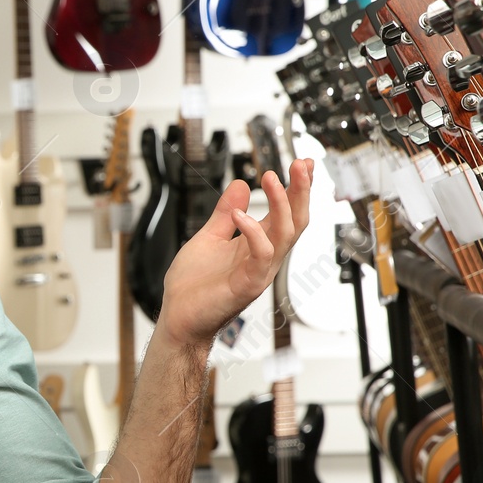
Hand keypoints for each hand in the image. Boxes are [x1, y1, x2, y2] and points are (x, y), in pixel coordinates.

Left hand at [157, 159, 312, 347]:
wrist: (178, 318)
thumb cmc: (193, 286)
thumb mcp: (208, 237)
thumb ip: (225, 213)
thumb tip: (239, 185)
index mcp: (257, 244)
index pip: (286, 213)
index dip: (297, 189)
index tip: (304, 164)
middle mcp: (264, 257)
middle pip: (296, 220)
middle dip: (301, 191)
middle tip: (301, 164)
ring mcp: (259, 271)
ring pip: (285, 234)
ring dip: (282, 204)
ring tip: (271, 178)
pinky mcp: (248, 284)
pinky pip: (261, 255)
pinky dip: (253, 232)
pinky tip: (240, 215)